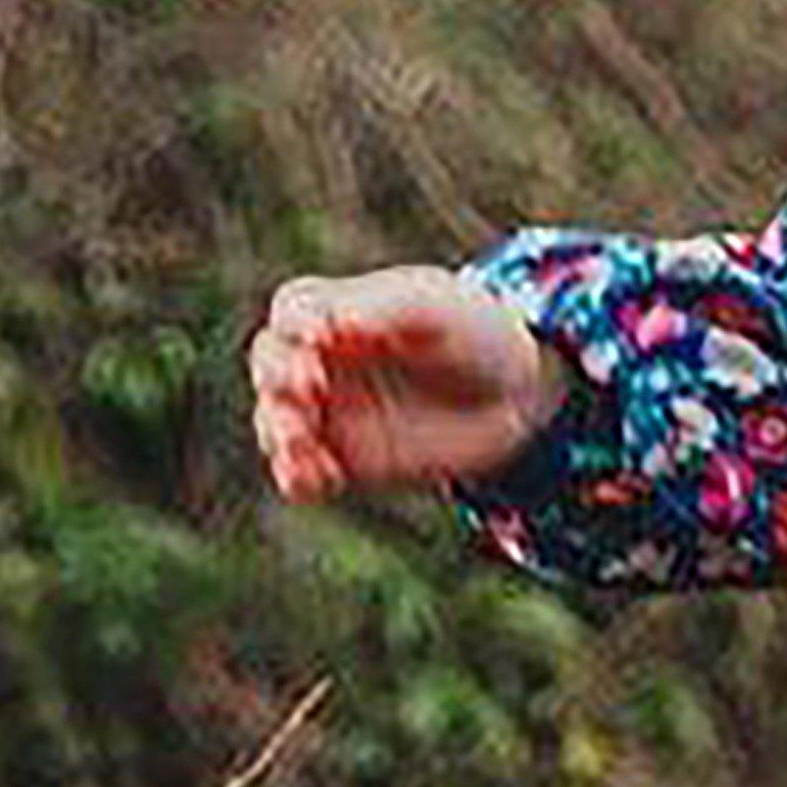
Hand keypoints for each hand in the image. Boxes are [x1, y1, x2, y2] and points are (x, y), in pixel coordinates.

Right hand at [246, 266, 563, 500]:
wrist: (517, 396)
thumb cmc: (475, 333)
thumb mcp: (437, 309)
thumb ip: (383, 311)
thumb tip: (331, 324)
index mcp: (340, 310)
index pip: (293, 310)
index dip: (295, 322)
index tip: (322, 336)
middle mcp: (324, 360)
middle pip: (269, 364)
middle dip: (279, 376)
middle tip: (312, 387)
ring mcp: (330, 412)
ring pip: (275, 421)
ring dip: (280, 431)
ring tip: (304, 441)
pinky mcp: (345, 460)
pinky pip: (301, 474)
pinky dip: (299, 476)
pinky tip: (322, 476)